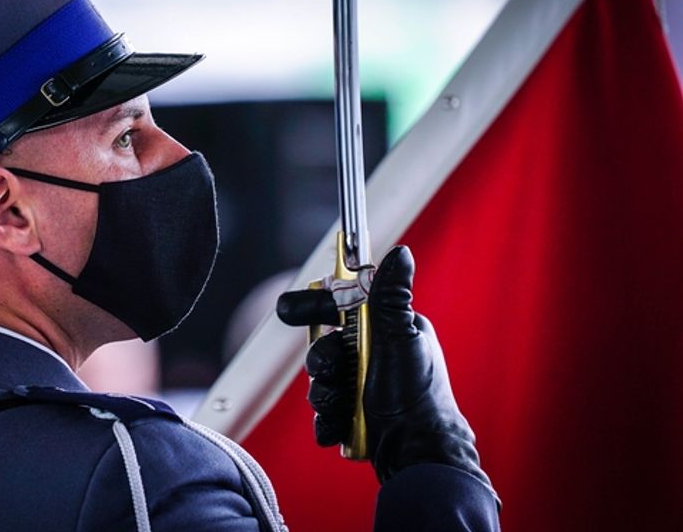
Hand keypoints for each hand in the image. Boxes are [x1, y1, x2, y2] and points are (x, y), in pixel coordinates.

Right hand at [277, 246, 494, 494]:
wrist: (416, 454)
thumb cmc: (417, 396)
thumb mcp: (401, 339)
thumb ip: (391, 297)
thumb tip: (400, 252)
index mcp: (387, 332)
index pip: (342, 307)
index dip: (315, 307)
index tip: (289, 310)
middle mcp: (374, 357)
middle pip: (324, 347)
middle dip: (321, 362)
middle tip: (331, 370)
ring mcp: (362, 387)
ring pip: (321, 380)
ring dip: (325, 393)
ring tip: (342, 404)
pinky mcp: (353, 416)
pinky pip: (324, 411)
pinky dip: (328, 419)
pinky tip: (339, 425)